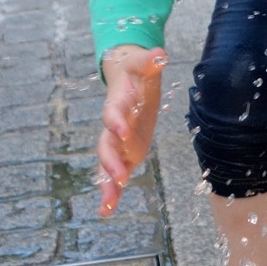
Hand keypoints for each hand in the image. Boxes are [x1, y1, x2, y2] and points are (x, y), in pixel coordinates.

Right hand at [96, 45, 167, 214]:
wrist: (126, 80)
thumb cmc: (137, 72)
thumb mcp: (143, 64)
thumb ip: (149, 61)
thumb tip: (160, 54)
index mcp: (118, 102)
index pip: (114, 111)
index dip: (116, 120)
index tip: (121, 130)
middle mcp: (113, 125)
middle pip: (107, 144)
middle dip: (110, 160)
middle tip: (118, 176)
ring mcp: (116, 141)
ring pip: (108, 164)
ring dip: (107, 183)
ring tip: (107, 205)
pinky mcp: (123, 153)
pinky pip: (114, 174)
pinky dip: (111, 191)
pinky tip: (106, 211)